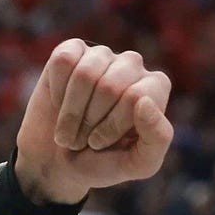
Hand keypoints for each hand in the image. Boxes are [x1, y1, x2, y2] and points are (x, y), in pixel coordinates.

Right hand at [15, 39, 172, 204]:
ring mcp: (103, 55)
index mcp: (156, 89)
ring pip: (85, 74)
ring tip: (71, 129)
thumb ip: (157, 138)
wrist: (59, 163)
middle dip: (90, 121)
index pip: (135, 97)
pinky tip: (60, 102)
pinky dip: (57, 90)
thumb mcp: (139, 164)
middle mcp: (133, 66)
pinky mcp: (72, 50)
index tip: (101, 143)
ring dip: (72, 112)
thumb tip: (145, 100)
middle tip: (84, 140)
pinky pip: (63, 61)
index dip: (113, 125)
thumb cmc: (105, 164)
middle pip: (110, 86)